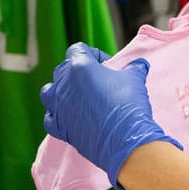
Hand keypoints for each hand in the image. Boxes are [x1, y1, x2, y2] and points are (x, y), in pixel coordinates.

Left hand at [40, 43, 181, 189]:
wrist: (124, 141)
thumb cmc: (127, 105)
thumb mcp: (134, 79)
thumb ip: (133, 68)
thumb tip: (138, 65)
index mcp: (79, 66)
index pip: (78, 49)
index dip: (93, 54)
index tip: (106, 65)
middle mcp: (63, 84)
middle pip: (63, 69)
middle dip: (78, 72)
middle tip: (97, 82)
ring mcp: (58, 106)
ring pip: (49, 91)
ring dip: (61, 91)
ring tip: (78, 96)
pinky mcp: (59, 127)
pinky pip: (50, 117)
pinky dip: (57, 115)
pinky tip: (70, 116)